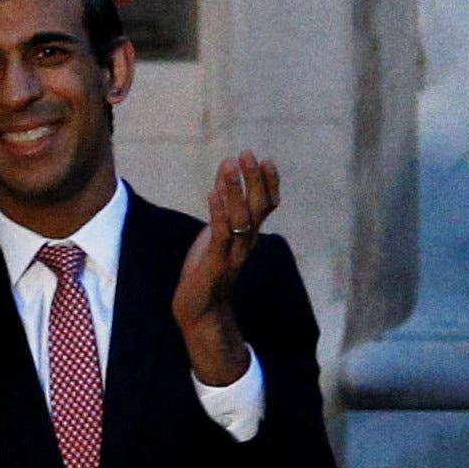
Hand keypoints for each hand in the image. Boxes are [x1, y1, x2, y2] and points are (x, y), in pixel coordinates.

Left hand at [173, 149, 278, 388]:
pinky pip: (220, 234)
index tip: (266, 159)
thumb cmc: (205, 274)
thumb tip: (224, 188)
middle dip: (254, 178)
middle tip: (247, 154)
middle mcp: (245, 243)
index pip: (268, 205)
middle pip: (259, 206)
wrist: (199, 313)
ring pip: (241, 217)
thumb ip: (224, 217)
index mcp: (249, 237)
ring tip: (228, 165)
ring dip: (235, 189)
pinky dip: (218, 212)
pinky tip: (211, 193)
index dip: (269, 183)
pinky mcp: (214, 264)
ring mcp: (232, 254)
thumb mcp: (217, 240)